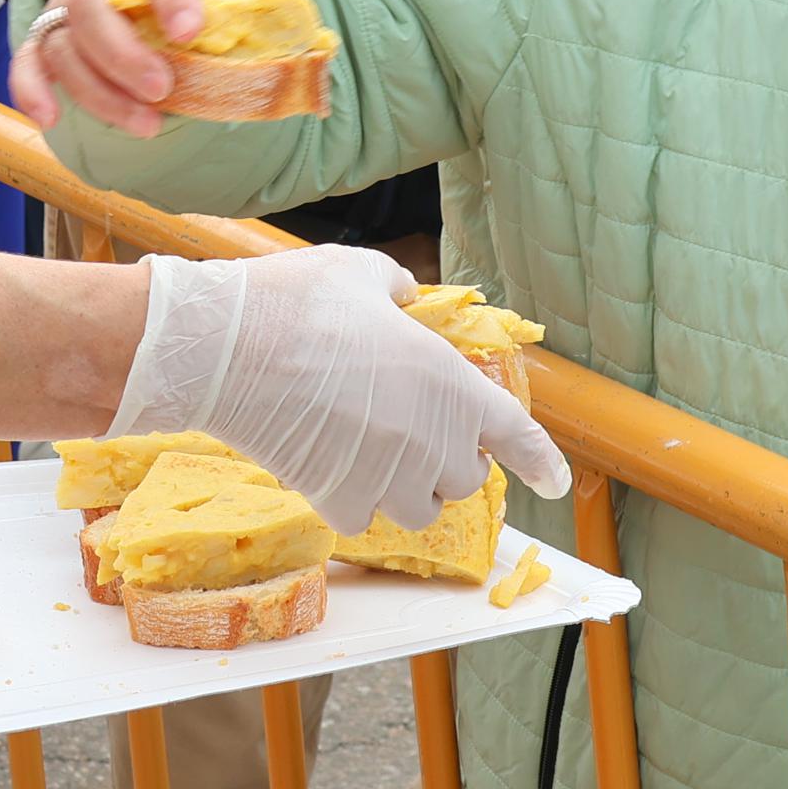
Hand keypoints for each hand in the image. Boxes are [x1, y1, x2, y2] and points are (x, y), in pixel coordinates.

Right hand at [10, 0, 258, 138]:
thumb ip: (253, 7)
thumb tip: (295, 49)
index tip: (191, 32)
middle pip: (91, 3)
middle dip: (124, 53)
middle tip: (162, 90)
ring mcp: (68, 0)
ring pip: (63, 41)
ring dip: (99, 90)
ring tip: (146, 126)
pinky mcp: (49, 33)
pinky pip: (29, 57)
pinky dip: (32, 88)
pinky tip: (48, 119)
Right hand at [111, 245, 567, 528]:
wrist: (232, 348)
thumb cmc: (302, 301)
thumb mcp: (364, 273)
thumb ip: (398, 292)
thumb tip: (402, 301)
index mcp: (452, 384)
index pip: (518, 435)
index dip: (541, 461)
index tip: (556, 482)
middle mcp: (431, 441)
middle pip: (466, 477)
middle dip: (450, 458)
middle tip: (419, 432)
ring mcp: (387, 478)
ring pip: (420, 507)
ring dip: (409, 487)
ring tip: (379, 457)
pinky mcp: (339, 500)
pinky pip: (363, 516)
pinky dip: (355, 499)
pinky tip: (331, 468)